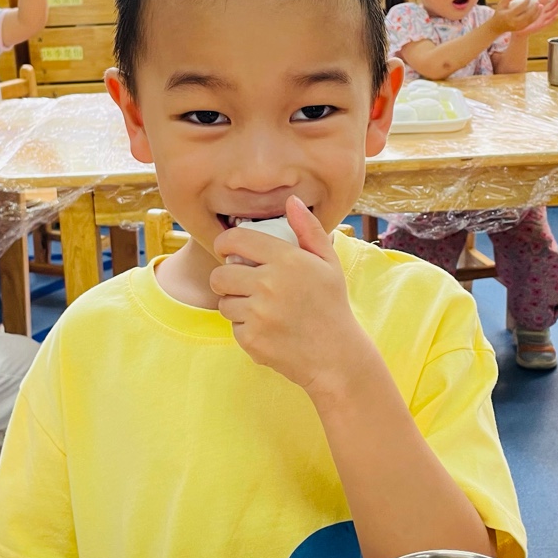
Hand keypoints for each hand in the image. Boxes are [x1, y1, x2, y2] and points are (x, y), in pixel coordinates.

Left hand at [209, 197, 368, 396]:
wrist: (337, 357)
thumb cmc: (331, 306)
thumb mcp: (328, 264)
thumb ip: (308, 230)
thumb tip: (291, 200)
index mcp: (287, 260)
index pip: (236, 240)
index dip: (225, 243)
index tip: (229, 251)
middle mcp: (269, 284)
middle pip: (220, 275)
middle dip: (227, 278)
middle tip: (243, 284)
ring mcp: (259, 314)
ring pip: (224, 302)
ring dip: (236, 305)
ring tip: (262, 309)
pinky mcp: (252, 339)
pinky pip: (234, 327)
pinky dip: (246, 329)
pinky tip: (269, 329)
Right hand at [490, 0, 539, 33]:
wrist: (497, 27)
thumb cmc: (500, 13)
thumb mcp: (500, 4)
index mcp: (508, 15)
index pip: (519, 8)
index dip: (525, 2)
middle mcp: (514, 22)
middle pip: (527, 15)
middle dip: (534, 8)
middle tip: (537, 1)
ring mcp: (518, 26)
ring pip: (530, 19)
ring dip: (537, 12)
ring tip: (540, 5)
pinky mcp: (521, 28)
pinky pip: (530, 22)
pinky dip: (535, 16)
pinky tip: (538, 11)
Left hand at [515, 0, 557, 37]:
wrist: (520, 29)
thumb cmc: (522, 16)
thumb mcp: (523, 7)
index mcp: (539, 5)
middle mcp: (543, 11)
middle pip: (551, 5)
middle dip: (556, 0)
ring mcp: (543, 18)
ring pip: (552, 12)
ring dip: (557, 8)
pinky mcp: (542, 25)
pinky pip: (548, 22)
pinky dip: (553, 19)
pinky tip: (557, 15)